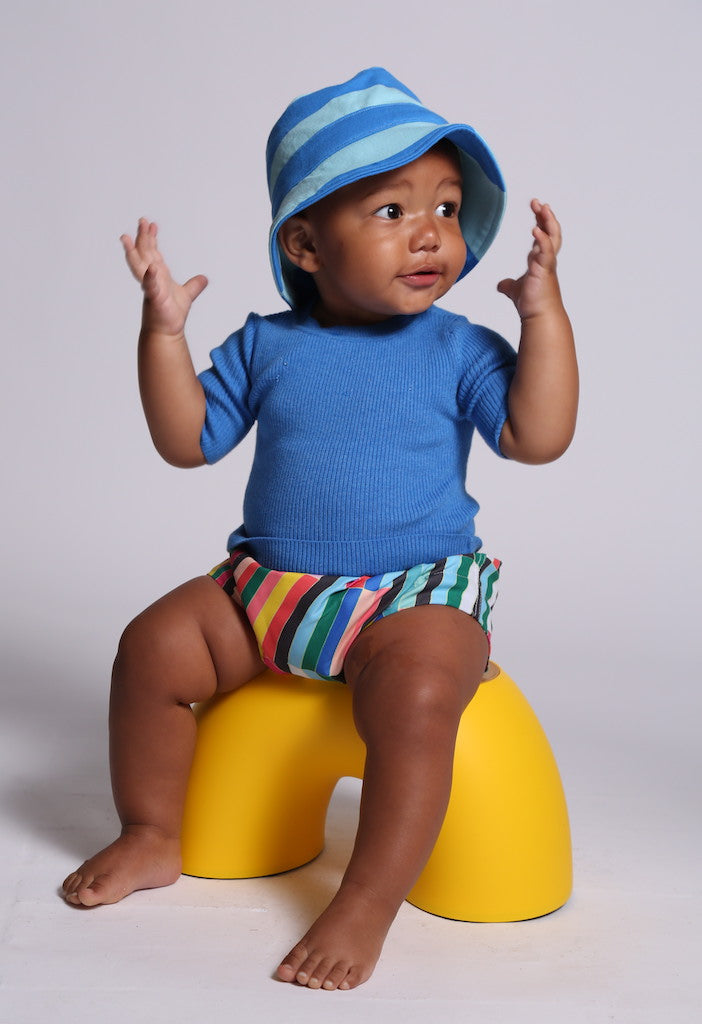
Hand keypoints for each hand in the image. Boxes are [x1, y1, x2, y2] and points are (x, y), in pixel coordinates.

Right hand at [121, 219, 207, 336]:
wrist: (167, 333)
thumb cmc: (171, 315)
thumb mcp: (187, 295)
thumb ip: (194, 286)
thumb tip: (204, 279)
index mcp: (158, 275)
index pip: (153, 252)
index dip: (151, 238)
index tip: (152, 224)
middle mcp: (151, 279)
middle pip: (145, 254)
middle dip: (143, 237)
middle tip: (142, 220)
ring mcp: (151, 288)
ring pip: (139, 267)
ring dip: (133, 253)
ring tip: (126, 238)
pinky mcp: (155, 299)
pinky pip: (151, 287)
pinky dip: (151, 278)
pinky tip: (151, 268)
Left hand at [497, 200, 562, 319]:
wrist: (539, 316)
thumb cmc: (532, 304)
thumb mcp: (516, 290)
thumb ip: (509, 285)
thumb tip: (501, 285)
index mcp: (540, 261)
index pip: (542, 236)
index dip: (540, 222)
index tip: (536, 209)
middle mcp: (546, 259)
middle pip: (550, 231)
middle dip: (545, 215)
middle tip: (537, 202)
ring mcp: (548, 263)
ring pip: (553, 237)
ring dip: (548, 221)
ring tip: (542, 207)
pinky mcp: (545, 270)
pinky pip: (546, 251)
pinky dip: (542, 239)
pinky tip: (536, 229)